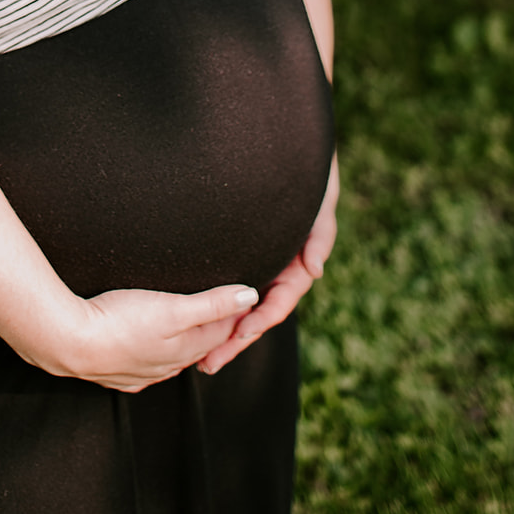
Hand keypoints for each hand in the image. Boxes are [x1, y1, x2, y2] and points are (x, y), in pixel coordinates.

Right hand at [56, 282, 259, 392]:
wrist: (70, 343)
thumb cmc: (121, 321)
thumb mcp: (172, 307)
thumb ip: (212, 303)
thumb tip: (250, 296)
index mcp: (185, 349)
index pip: (221, 331)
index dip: (234, 313)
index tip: (244, 294)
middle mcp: (168, 366)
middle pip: (200, 346)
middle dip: (215, 328)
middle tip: (225, 307)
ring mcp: (143, 373)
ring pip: (175, 358)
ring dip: (187, 342)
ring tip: (193, 325)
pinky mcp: (119, 374)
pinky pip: (148, 368)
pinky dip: (158, 356)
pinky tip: (153, 351)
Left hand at [194, 152, 339, 377]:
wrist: (284, 148)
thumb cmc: (309, 176)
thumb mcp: (321, 203)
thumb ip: (320, 235)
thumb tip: (315, 271)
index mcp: (295, 264)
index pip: (279, 302)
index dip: (260, 322)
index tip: (239, 337)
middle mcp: (274, 268)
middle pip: (254, 312)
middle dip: (234, 340)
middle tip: (208, 364)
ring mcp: (256, 261)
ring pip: (237, 303)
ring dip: (220, 329)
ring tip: (196, 354)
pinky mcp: (238, 250)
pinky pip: (225, 282)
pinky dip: (213, 302)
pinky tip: (192, 316)